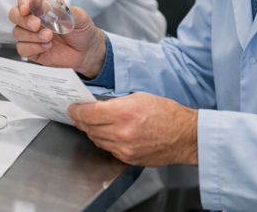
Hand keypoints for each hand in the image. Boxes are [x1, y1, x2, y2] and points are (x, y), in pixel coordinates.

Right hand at [8, 0, 106, 77]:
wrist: (87, 50)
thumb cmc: (82, 30)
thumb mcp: (79, 16)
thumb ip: (63, 9)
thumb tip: (47, 2)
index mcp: (42, 7)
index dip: (23, 2)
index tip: (27, 9)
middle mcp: (34, 19)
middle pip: (14, 14)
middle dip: (23, 20)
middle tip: (37, 25)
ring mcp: (31, 35)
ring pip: (17, 32)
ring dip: (32, 35)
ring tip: (49, 37)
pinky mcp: (32, 50)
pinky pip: (22, 48)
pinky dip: (33, 47)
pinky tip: (47, 46)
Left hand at [68, 93, 197, 166]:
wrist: (185, 135)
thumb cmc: (166, 113)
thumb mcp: (138, 97)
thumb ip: (115, 103)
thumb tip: (96, 106)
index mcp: (123, 112)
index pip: (88, 114)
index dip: (76, 111)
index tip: (72, 108)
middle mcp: (121, 132)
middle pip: (89, 128)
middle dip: (81, 121)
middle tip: (78, 114)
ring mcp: (124, 148)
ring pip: (96, 140)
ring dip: (92, 131)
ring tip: (93, 123)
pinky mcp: (128, 159)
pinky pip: (108, 149)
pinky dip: (105, 141)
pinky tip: (109, 133)